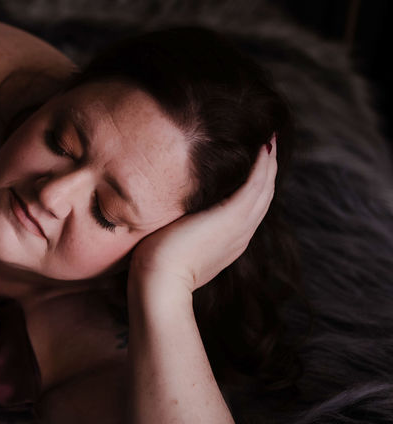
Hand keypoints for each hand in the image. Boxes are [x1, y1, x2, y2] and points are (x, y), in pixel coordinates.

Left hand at [129, 135, 277, 292]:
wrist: (159, 283)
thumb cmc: (154, 267)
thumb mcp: (171, 243)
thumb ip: (176, 229)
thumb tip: (162, 218)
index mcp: (227, 242)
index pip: (247, 209)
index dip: (253, 187)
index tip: (252, 165)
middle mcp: (239, 235)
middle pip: (262, 197)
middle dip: (267, 171)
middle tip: (269, 145)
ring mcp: (239, 227)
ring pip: (263, 189)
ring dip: (268, 163)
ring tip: (270, 140)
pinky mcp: (233, 217)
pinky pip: (255, 185)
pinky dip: (262, 166)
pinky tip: (263, 147)